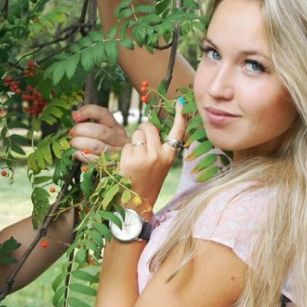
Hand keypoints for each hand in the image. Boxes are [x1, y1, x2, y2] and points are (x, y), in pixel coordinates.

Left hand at [70, 104, 129, 161]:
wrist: (121, 166)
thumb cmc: (106, 146)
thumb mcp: (102, 132)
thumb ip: (89, 122)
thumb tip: (75, 115)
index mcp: (116, 127)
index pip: (104, 114)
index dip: (88, 112)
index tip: (76, 116)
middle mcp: (119, 139)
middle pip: (100, 131)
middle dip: (82, 130)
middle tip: (72, 132)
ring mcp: (115, 153)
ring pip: (96, 146)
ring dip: (80, 143)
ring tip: (73, 143)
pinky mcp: (109, 165)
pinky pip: (93, 160)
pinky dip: (82, 155)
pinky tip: (77, 153)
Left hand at [119, 98, 186, 214]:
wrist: (137, 204)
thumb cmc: (149, 182)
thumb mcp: (161, 165)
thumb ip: (159, 148)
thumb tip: (151, 128)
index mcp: (170, 155)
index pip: (177, 131)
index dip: (179, 115)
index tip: (180, 102)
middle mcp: (159, 154)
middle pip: (149, 127)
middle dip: (143, 131)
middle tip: (142, 146)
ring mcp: (144, 156)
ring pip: (136, 134)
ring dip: (133, 143)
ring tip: (135, 159)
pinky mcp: (130, 159)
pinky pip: (126, 145)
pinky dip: (125, 153)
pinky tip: (128, 165)